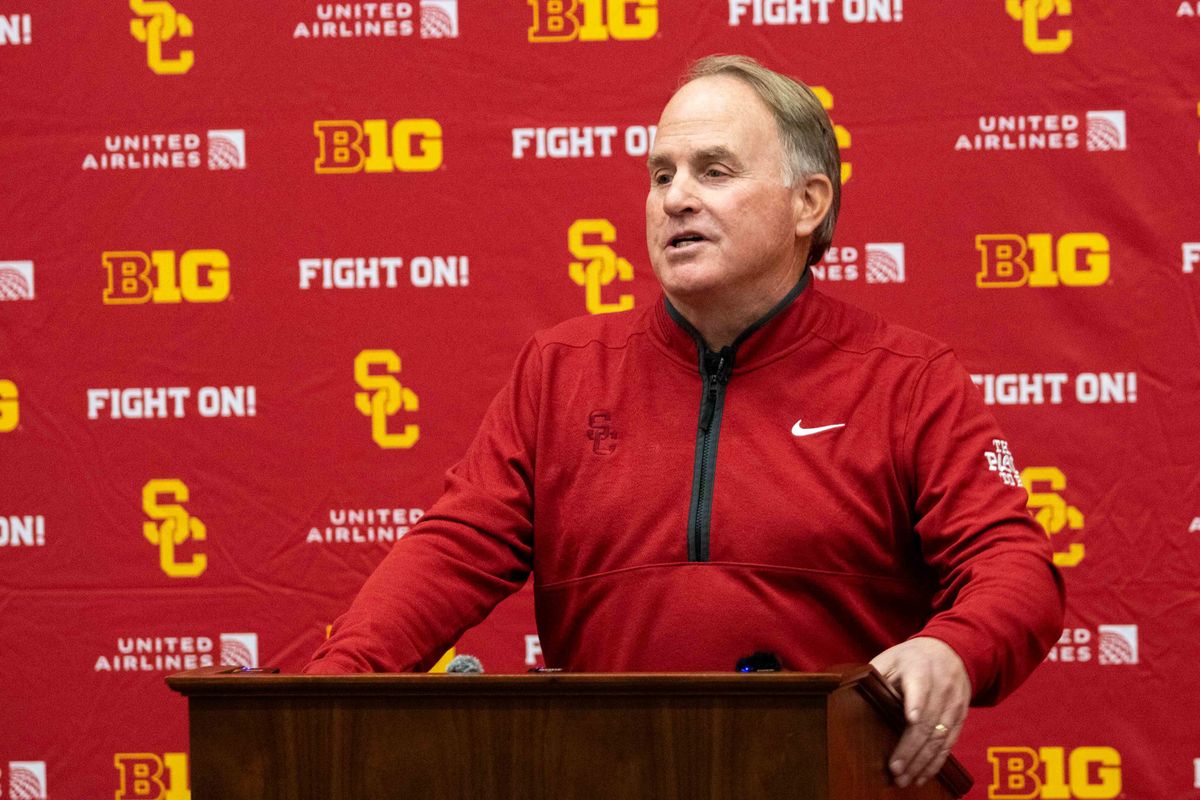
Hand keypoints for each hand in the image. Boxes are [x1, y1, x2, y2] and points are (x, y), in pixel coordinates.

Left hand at [869, 637, 970, 788]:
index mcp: (919, 669)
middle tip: (896, 770)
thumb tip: (854, 697)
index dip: (916, 703)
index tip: (911, 719)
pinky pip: (950, 743)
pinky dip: (936, 761)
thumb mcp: (891, 658)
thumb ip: (877, 676)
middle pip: (928, 721)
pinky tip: (922, 774)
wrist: (950, 651)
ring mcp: (953, 703)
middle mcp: (941, 687)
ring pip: (940, 737)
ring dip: (923, 761)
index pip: (919, 687)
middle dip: (912, 748)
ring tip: (906, 779)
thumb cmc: (910, 659)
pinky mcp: (960, 717)